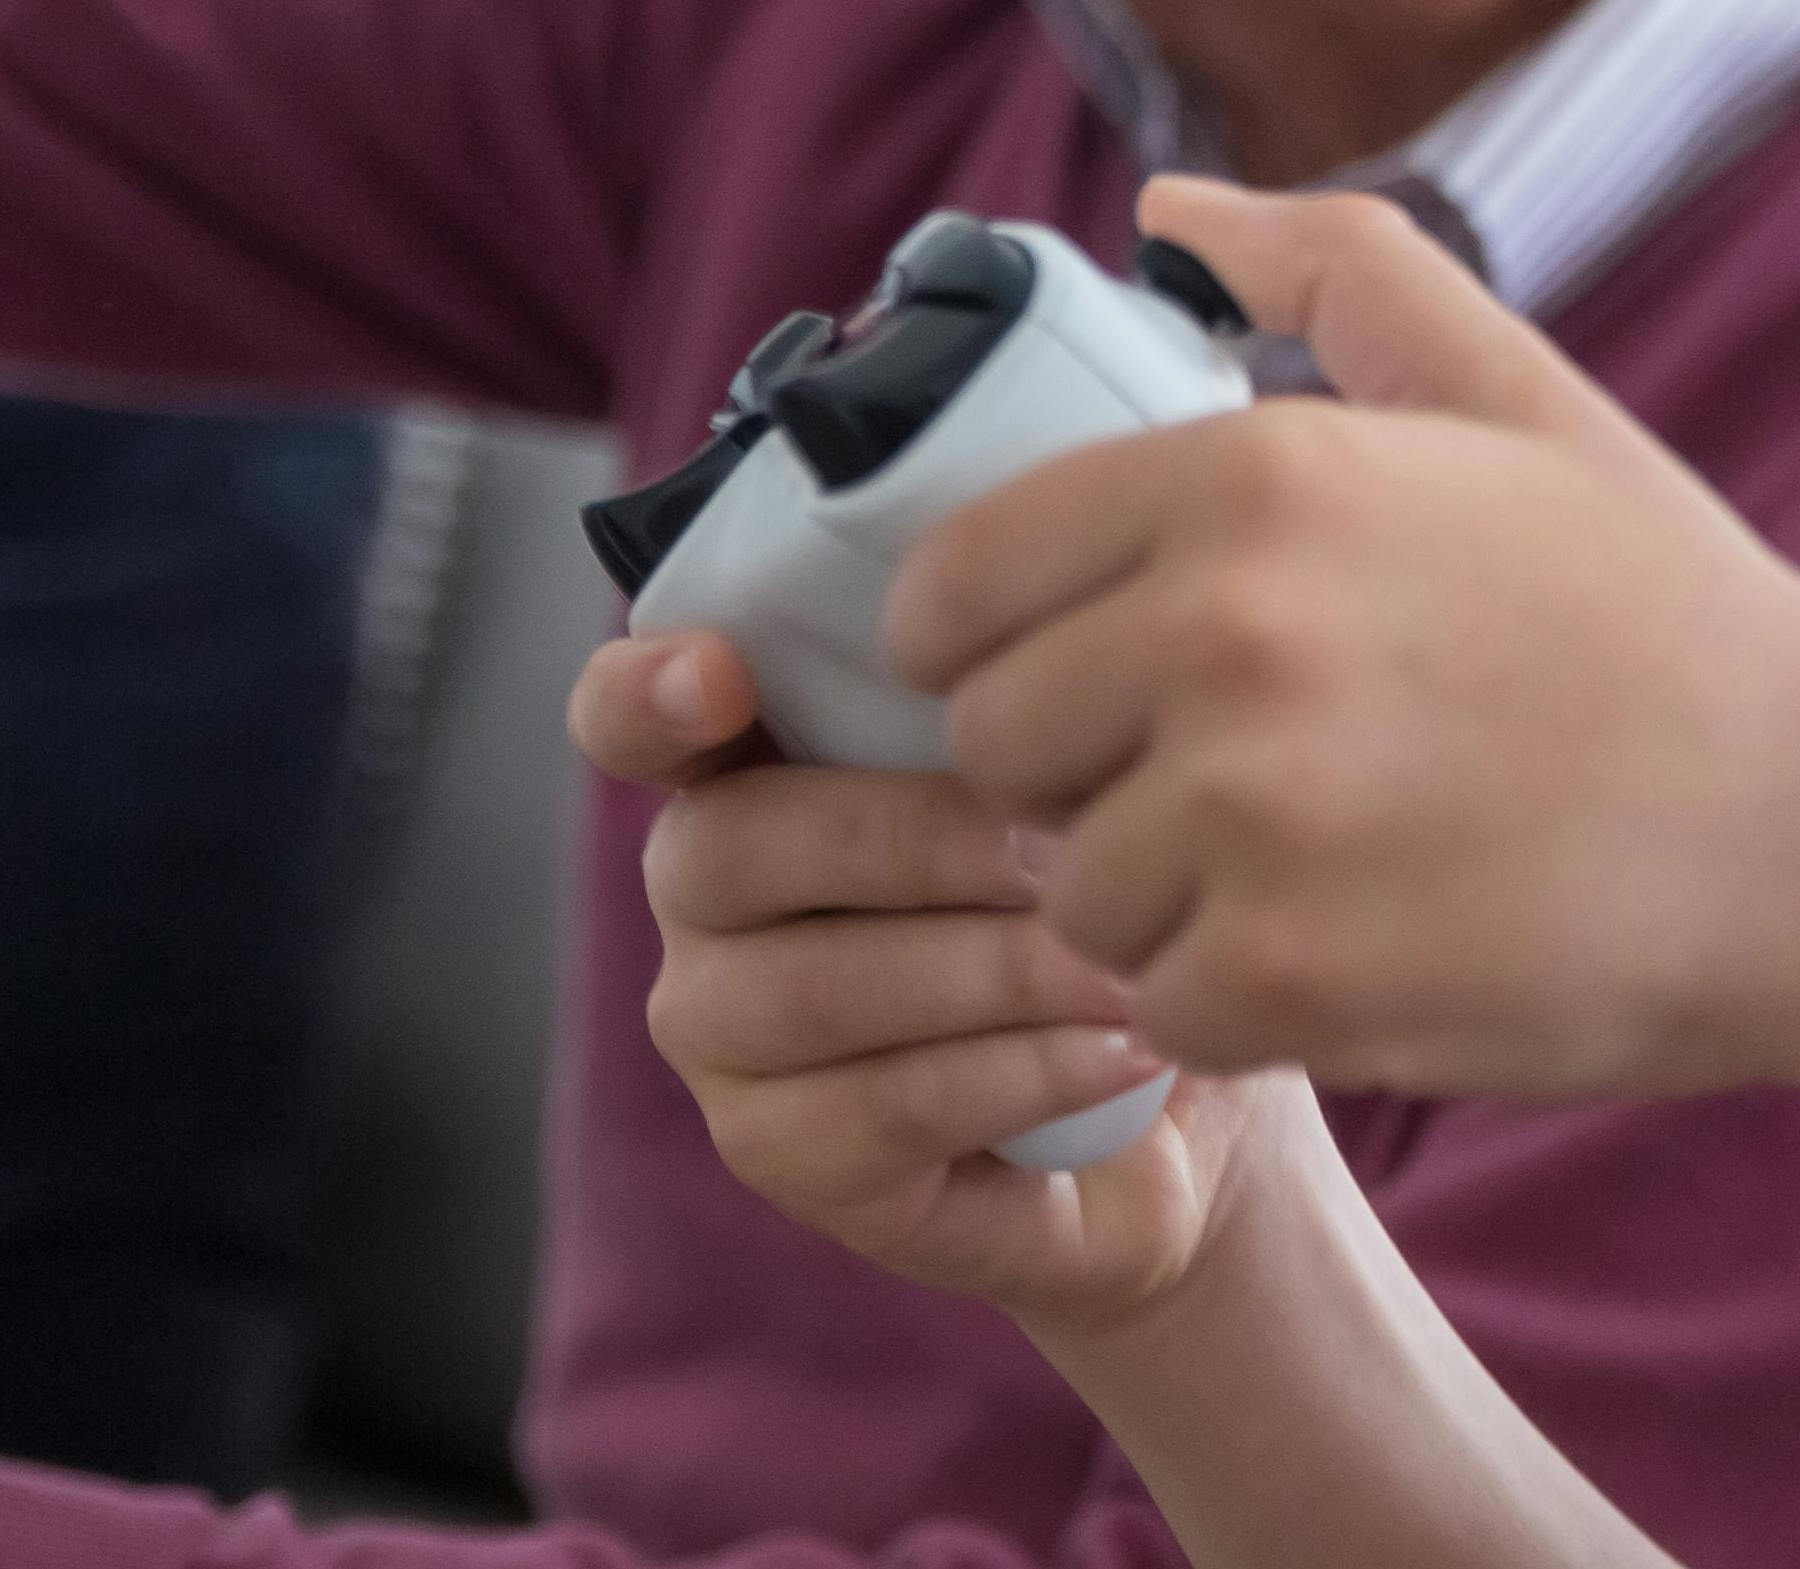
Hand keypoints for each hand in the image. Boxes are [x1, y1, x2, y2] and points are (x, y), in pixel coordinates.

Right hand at [574, 627, 1300, 1333]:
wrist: (1171, 1089)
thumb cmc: (1102, 885)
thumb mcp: (1067, 770)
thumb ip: (1010, 694)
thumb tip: (1043, 647)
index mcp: (747, 760)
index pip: (627, 715)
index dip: (645, 692)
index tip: (719, 676)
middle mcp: (699, 891)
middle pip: (738, 846)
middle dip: (922, 842)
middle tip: (1071, 851)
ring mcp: (720, 1032)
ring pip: (819, 987)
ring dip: (996, 969)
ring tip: (1125, 964)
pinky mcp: (779, 1152)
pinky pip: (888, 1106)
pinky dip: (1023, 1071)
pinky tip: (1123, 1045)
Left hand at [885, 176, 1799, 1103]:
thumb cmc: (1657, 607)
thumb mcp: (1511, 392)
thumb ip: (1333, 272)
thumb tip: (1171, 205)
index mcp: (1248, 476)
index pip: (954, 586)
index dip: (998, 641)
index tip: (1085, 672)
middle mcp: (1226, 632)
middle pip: (996, 744)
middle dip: (1088, 772)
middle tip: (1240, 774)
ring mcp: (1254, 815)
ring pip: (1073, 890)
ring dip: (1170, 897)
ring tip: (1325, 859)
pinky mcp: (1291, 978)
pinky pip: (1165, 1009)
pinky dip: (1247, 1003)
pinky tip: (1369, 945)